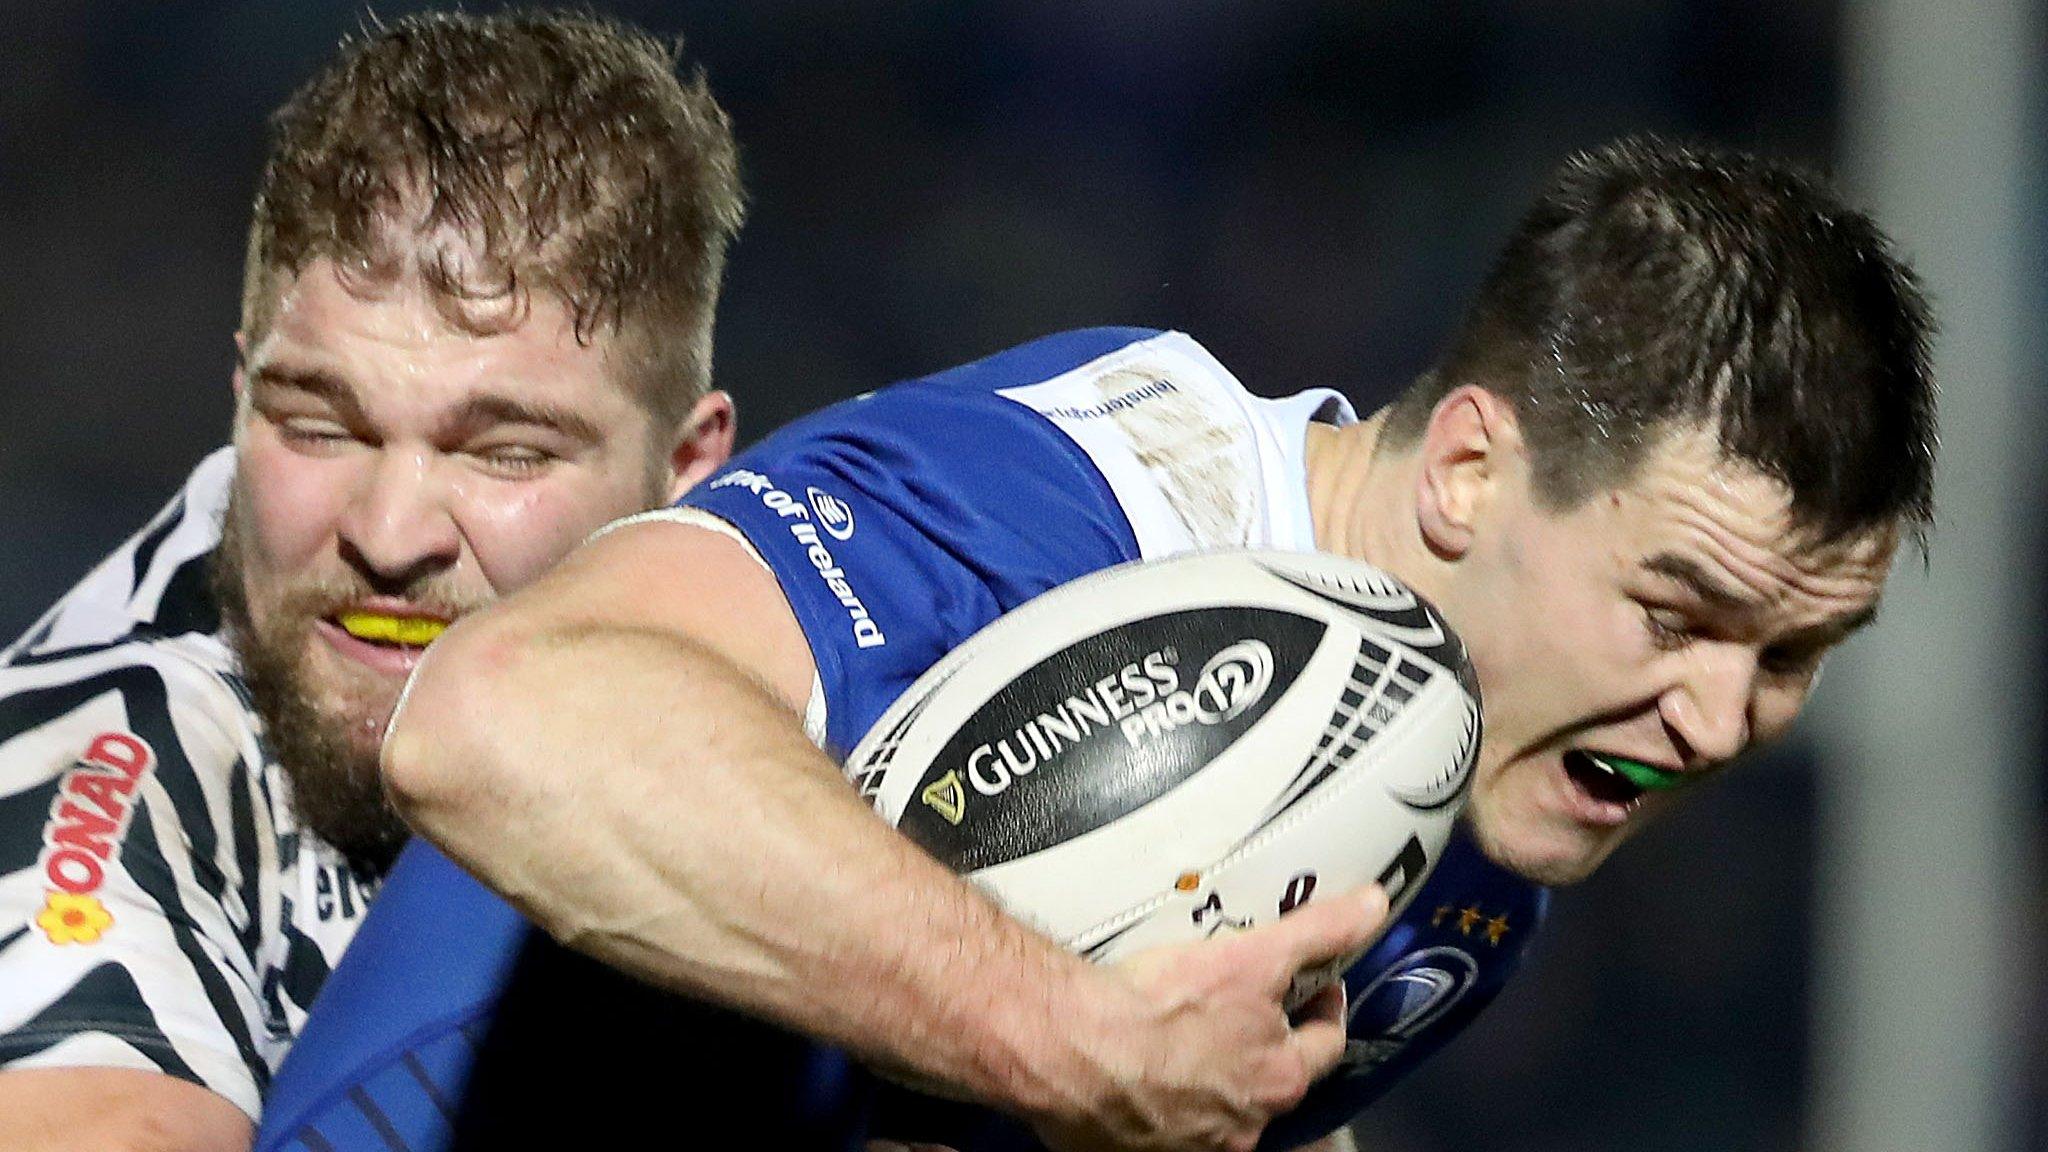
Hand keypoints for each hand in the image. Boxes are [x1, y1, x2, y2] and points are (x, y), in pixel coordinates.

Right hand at [1030, 885, 1389, 1151]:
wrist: (1069, 1047)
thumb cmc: (1161, 1006)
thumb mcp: (1252, 956)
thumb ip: (1318, 931)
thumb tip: (1374, 904)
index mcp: (1278, 1079)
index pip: (1325, 1044)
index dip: (1322, 1008)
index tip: (1311, 986)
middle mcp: (1244, 1126)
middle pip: (1271, 1081)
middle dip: (1263, 1046)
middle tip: (1237, 1008)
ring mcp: (1191, 1146)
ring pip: (1217, 1108)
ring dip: (1211, 1077)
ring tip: (1183, 1036)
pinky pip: (1162, 1127)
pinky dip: (1160, 1101)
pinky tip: (1138, 1070)